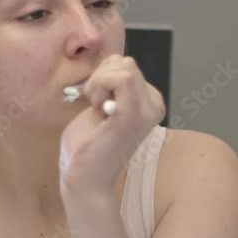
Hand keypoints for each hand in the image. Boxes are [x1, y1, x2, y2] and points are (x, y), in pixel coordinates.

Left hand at [59, 54, 165, 194]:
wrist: (83, 177)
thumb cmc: (87, 144)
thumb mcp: (102, 104)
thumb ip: (111, 84)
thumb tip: (112, 61)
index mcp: (149, 102)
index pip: (126, 66)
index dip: (103, 77)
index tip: (98, 104)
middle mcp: (154, 105)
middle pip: (125, 62)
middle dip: (101, 77)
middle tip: (95, 105)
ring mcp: (147, 110)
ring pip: (124, 66)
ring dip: (99, 82)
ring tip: (97, 108)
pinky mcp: (134, 115)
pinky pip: (121, 78)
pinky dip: (100, 86)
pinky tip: (97, 108)